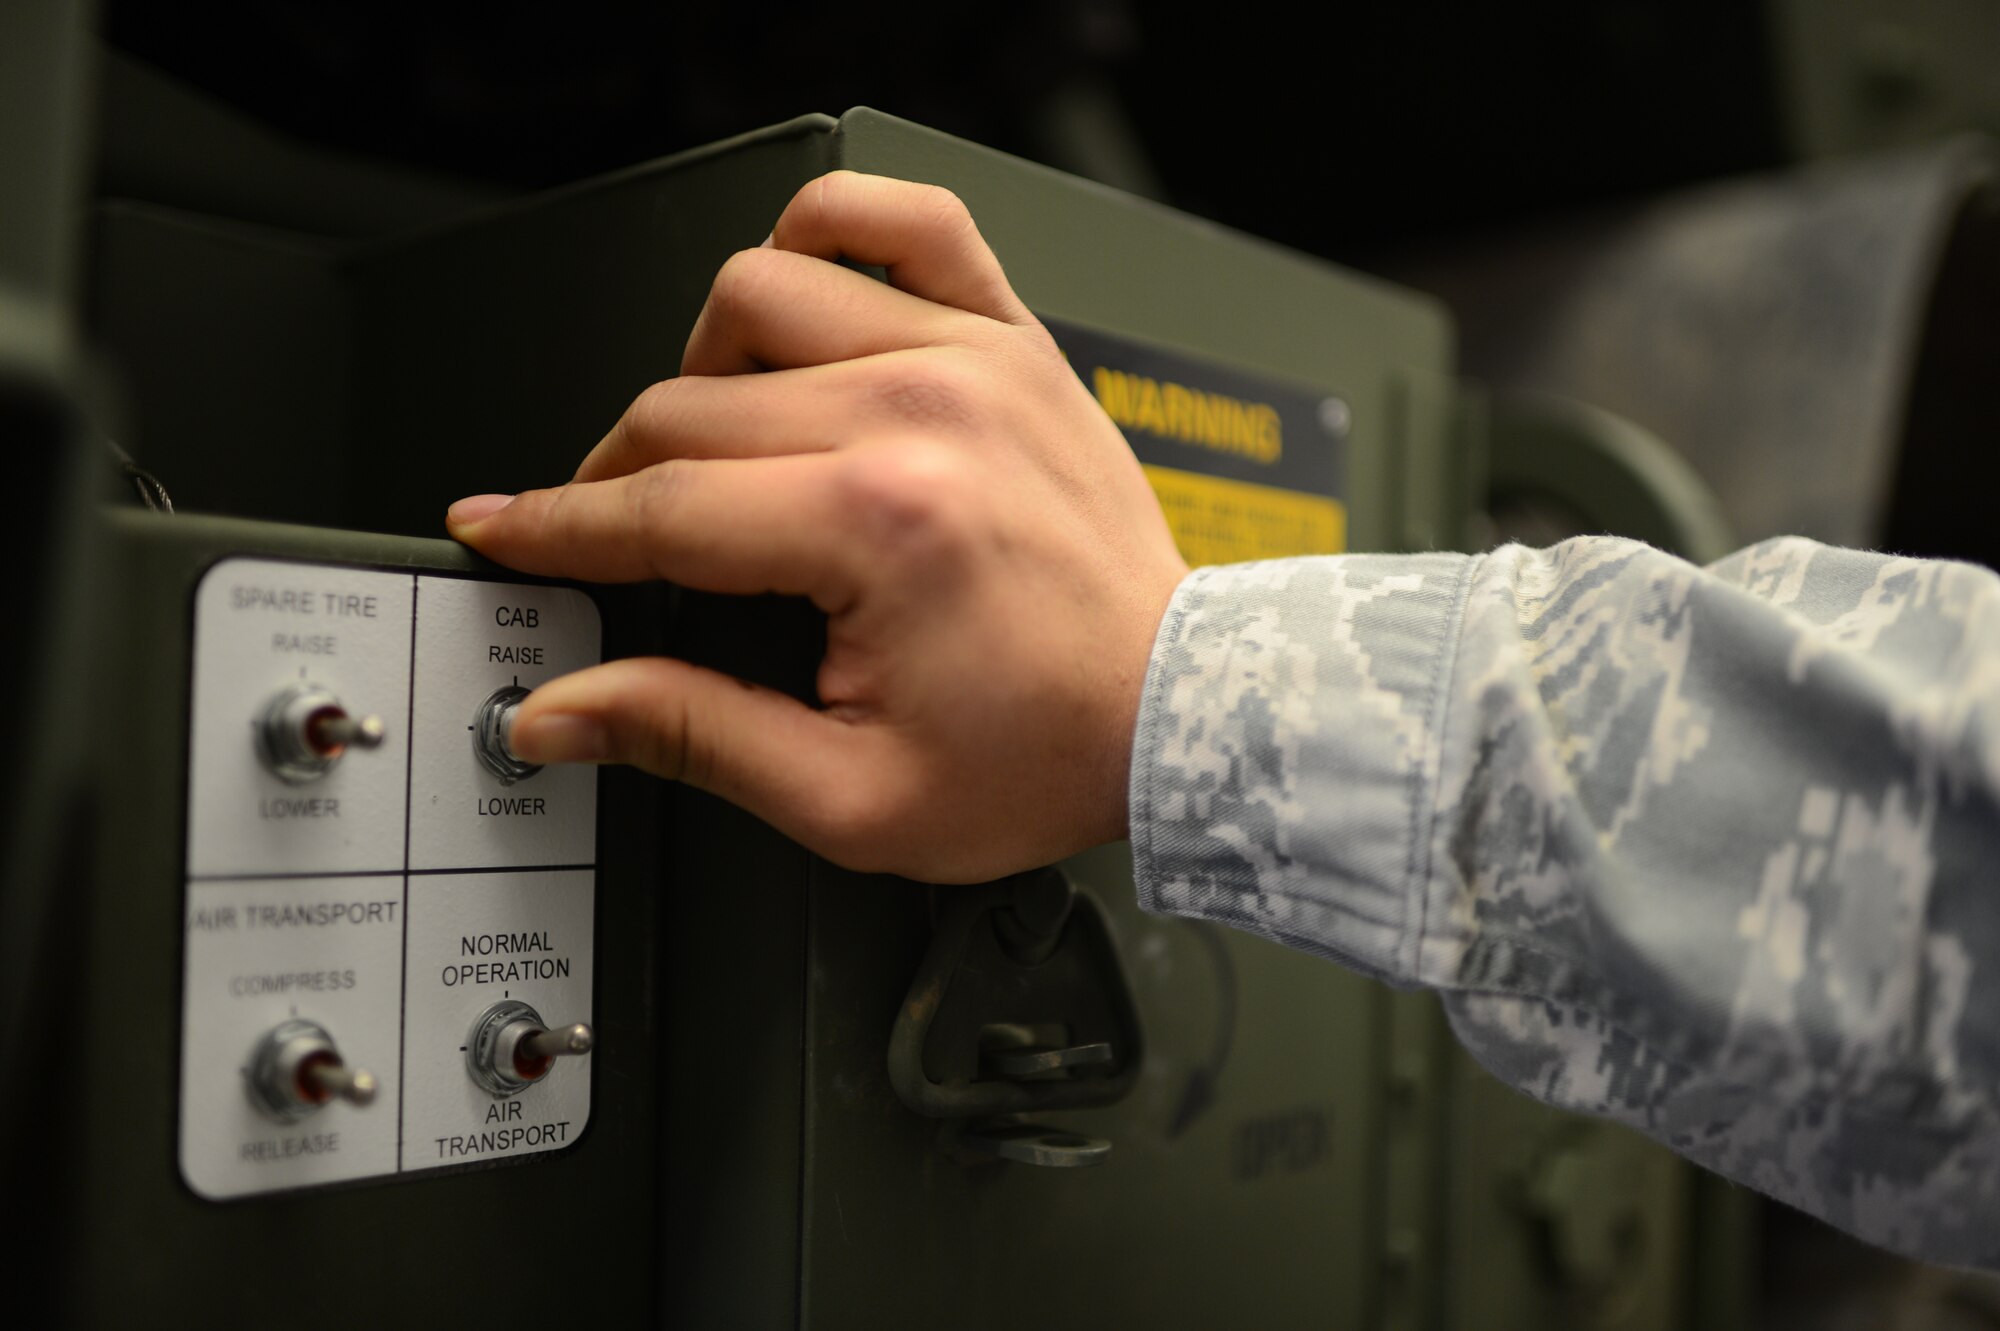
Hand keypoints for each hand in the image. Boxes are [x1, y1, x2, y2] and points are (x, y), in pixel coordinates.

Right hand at [447, 171, 1188, 882]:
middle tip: (620, 540)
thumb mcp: (851, 795)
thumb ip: (690, 733)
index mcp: (877, 527)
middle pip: (688, 405)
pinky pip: (905, 222)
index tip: (501, 532)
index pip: (658, 507)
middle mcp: (919, 415)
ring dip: (706, 364)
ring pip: (760, 293)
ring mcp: (971, 359)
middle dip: (621, 478)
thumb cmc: (1045, 753)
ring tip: (719, 443)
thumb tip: (561, 707)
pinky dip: (832, 230)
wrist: (1178, 713)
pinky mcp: (1012, 340)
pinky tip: (806, 294)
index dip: (557, 529)